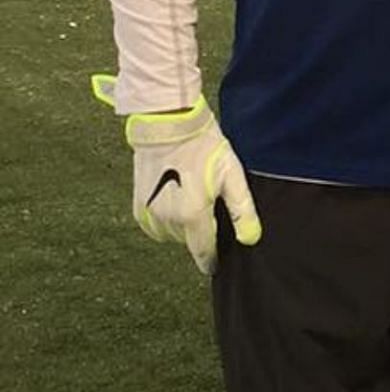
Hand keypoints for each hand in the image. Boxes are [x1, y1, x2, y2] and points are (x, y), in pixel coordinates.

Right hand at [90, 76, 261, 274]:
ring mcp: (148, 214)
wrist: (167, 126)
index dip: (211, 259)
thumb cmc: (205, 147)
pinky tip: (176, 198)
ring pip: (171, 234)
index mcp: (192, 215)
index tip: (216, 266)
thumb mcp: (232, 175)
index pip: (203, 251)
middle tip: (209, 208)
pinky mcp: (136, 206)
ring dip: (183, 226)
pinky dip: (166, 220)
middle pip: (188, 240)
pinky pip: (154, 226)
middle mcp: (167, 220)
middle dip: (200, 232)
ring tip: (193, 198)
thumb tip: (250, 239)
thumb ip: (242, 211)